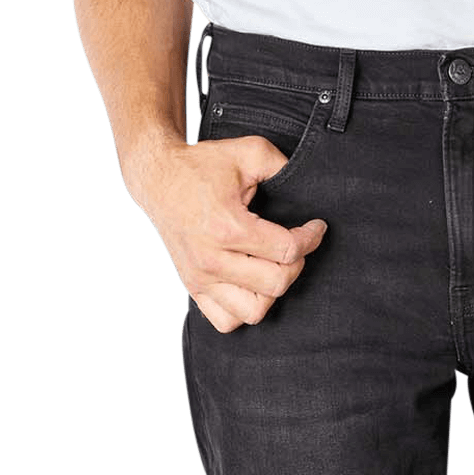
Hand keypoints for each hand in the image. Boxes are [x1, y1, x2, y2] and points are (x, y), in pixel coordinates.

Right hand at [132, 136, 327, 331]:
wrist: (157, 178)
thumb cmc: (200, 166)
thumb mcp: (246, 152)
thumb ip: (280, 165)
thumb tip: (309, 182)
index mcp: (228, 227)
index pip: (287, 250)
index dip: (310, 238)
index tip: (316, 228)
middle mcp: (212, 259)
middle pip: (275, 284)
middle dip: (295, 265)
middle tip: (293, 246)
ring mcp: (201, 278)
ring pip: (253, 311)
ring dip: (271, 292)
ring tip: (272, 268)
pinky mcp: (193, 288)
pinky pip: (226, 321)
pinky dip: (244, 311)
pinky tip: (251, 287)